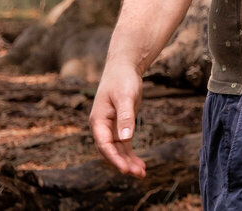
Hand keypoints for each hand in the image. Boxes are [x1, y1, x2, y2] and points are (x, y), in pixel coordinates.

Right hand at [89, 60, 146, 176]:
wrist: (124, 68)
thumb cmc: (122, 80)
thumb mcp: (126, 97)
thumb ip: (125, 117)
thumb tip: (125, 139)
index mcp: (98, 121)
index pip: (104, 145)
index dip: (114, 158)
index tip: (125, 169)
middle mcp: (102, 127)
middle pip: (110, 151)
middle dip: (123, 163)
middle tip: (138, 174)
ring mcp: (111, 127)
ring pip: (118, 150)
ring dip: (128, 161)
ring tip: (142, 173)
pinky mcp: (120, 125)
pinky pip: (124, 144)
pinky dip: (130, 154)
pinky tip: (140, 163)